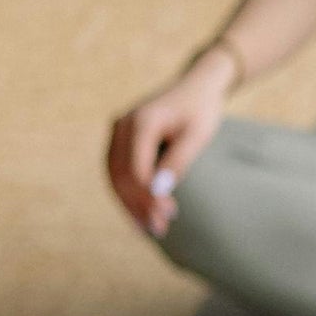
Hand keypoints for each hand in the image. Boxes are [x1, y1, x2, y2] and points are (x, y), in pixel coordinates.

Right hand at [107, 49, 236, 237]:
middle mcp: (122, 125)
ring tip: (148, 228)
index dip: (148, 196)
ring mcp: (117, 130)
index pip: (136, 169)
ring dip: (129, 203)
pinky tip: (140, 211)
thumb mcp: (197, 136)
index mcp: (142, 122)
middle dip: (137, 205)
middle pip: (121, 174)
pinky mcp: (120, 138)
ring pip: (114, 175)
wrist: (195, 86)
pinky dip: (127, 191)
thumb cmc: (201, 110)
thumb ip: (178, 161)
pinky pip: (117, 169)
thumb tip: (158, 191)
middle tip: (158, 229)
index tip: (167, 216)